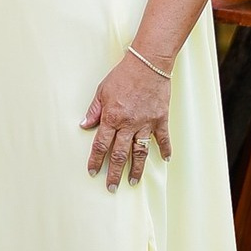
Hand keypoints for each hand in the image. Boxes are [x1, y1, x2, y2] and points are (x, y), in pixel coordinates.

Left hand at [80, 54, 172, 189]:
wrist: (148, 64)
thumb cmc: (123, 75)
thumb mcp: (102, 91)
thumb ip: (94, 110)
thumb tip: (84, 125)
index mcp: (112, 117)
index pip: (101, 144)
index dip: (95, 160)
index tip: (93, 172)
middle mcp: (128, 124)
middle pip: (119, 154)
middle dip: (114, 173)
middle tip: (111, 187)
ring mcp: (145, 123)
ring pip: (139, 152)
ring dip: (136, 169)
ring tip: (132, 182)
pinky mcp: (160, 119)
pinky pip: (162, 138)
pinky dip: (165, 149)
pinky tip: (166, 159)